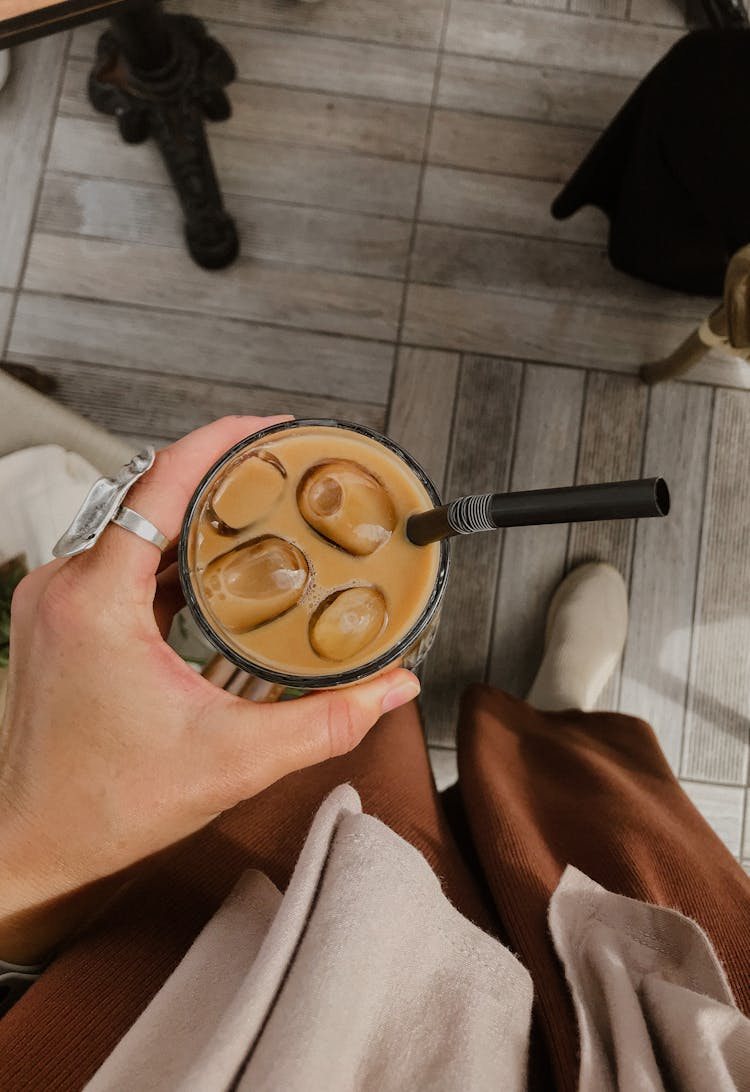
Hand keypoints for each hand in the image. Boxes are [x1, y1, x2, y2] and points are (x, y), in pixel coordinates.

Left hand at [0, 417, 419, 962]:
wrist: (32, 845)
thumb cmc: (104, 808)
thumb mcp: (234, 761)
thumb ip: (325, 722)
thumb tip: (391, 688)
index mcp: (98, 602)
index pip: (160, 482)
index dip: (221, 442)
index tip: (271, 428)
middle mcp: (65, 586)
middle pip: (151, 494)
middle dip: (222, 474)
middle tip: (285, 471)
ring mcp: (55, 599)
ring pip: (135, 525)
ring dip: (196, 515)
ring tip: (260, 512)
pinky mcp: (58, 617)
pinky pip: (121, 557)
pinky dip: (171, 552)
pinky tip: (215, 567)